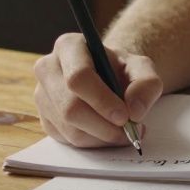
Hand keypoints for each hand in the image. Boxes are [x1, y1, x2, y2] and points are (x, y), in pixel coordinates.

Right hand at [32, 33, 162, 147]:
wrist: (107, 77)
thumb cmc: (121, 69)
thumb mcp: (142, 68)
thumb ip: (146, 84)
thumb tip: (135, 110)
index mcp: (69, 46)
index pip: (78, 77)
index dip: (101, 100)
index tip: (124, 116)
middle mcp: (48, 68)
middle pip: (70, 107)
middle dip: (103, 125)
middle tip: (128, 131)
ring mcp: (42, 95)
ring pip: (69, 127)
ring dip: (100, 137)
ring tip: (123, 132)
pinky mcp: (44, 118)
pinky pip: (67, 139)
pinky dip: (92, 142)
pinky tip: (106, 132)